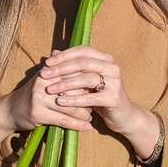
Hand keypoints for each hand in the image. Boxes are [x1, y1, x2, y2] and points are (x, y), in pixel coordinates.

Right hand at [0, 52, 92, 153]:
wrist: (10, 110)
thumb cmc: (33, 93)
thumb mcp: (45, 77)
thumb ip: (62, 68)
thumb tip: (79, 55)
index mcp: (48, 71)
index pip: (73, 72)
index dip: (87, 79)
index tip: (99, 86)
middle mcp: (43, 82)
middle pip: (73, 88)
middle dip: (88, 96)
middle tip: (99, 102)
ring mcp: (40, 97)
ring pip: (70, 105)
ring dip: (84, 113)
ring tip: (93, 116)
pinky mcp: (38, 113)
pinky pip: (63, 120)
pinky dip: (77, 125)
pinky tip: (87, 128)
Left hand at [41, 45, 159, 158]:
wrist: (123, 116)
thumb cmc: (101, 96)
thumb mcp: (86, 80)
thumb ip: (72, 66)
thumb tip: (54, 52)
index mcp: (105, 59)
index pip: (82, 50)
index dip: (64, 55)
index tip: (47, 62)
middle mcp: (111, 67)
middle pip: (82, 63)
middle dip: (61, 69)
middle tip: (44, 75)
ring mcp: (115, 82)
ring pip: (85, 79)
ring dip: (65, 84)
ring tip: (50, 89)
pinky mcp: (114, 98)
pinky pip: (90, 98)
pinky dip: (74, 100)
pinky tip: (61, 102)